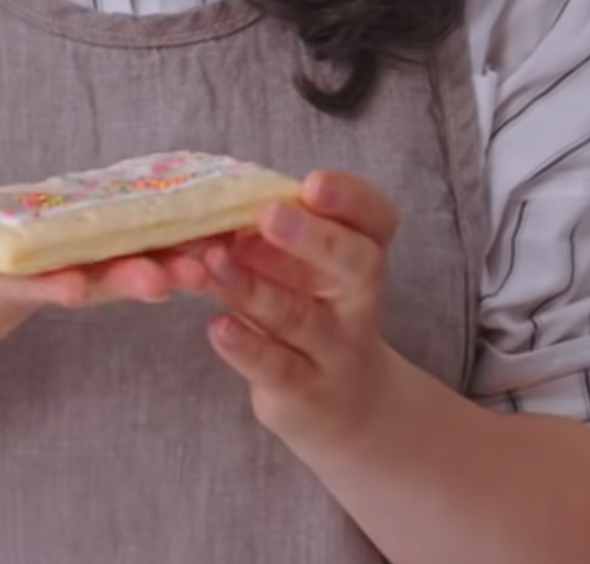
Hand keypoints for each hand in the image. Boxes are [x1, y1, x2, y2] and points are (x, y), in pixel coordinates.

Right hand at [0, 192, 214, 341]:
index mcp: (4, 278)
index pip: (29, 288)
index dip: (52, 290)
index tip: (74, 291)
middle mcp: (53, 277)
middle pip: (96, 283)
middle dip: (129, 282)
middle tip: (166, 281)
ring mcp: (86, 266)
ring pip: (136, 268)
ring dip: (174, 267)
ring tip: (212, 262)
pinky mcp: (112, 248)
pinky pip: (156, 245)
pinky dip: (190, 241)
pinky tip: (228, 233)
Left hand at [202, 170, 402, 455]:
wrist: (347, 406)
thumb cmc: (315, 311)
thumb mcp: (308, 269)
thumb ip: (277, 236)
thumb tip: (216, 201)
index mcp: (362, 252)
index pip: (376, 219)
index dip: (351, 198)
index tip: (313, 183)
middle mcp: (358, 298)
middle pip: (355, 263)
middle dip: (313, 237)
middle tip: (269, 215)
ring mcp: (336, 348)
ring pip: (299, 316)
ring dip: (254, 288)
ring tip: (213, 263)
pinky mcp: (306, 390)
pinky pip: (277, 366)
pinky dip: (246, 347)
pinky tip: (217, 327)